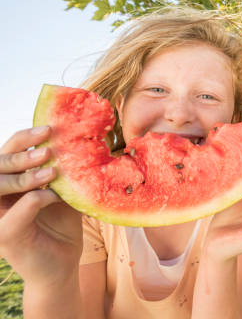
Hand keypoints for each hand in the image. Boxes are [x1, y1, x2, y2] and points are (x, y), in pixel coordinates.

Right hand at [0, 126, 82, 283]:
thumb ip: (64, 172)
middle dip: (22, 150)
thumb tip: (81, 141)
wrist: (62, 266)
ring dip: (25, 172)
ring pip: (0, 185)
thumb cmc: (61, 227)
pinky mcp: (6, 235)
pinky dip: (38, 198)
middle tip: (48, 143)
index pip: (7, 154)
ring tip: (52, 168)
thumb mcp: (63, 193)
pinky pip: (19, 208)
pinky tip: (56, 196)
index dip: (24, 139)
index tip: (49, 128)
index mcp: (8, 185)